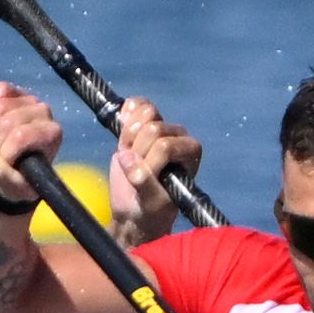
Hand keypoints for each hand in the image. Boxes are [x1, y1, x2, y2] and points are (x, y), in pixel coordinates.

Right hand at [0, 82, 61, 204]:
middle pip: (6, 121)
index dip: (5, 151)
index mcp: (51, 134)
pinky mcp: (14, 92)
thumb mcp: (12, 186)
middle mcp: (44, 112)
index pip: (20, 136)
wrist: (16, 169)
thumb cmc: (20, 179)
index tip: (5, 163)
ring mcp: (29, 99)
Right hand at [107, 97, 202, 245]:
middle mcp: (178, 135)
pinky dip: (126, 113)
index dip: (148, 162)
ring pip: (143, 114)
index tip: (142, 180)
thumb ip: (144, 182)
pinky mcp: (142, 121)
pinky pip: (135, 104)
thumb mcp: (150, 202)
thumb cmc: (150, 208)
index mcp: (191, 151)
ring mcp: (160, 125)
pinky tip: (122, 128)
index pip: (164, 147)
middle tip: (134, 170)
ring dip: (129, 137)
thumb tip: (129, 162)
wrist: (135, 207)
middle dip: (137, 151)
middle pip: (152, 128)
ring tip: (129, 157)